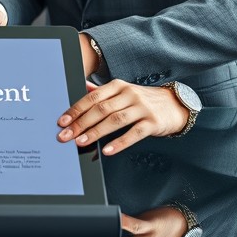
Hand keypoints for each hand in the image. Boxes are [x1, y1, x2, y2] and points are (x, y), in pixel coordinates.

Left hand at [56, 80, 189, 154]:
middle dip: (81, 123)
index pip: (92, 97)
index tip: (62, 121)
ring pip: (115, 120)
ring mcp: (142, 108)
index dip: (76, 110)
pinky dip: (119, 142)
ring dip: (96, 132)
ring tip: (81, 142)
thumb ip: (102, 92)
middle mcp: (129, 94)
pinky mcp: (152, 122)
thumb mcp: (123, 92)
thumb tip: (81, 88)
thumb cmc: (143, 101)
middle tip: (66, 135)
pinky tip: (108, 150)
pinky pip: (134, 133)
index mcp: (118, 86)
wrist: (174, 105)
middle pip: (101, 109)